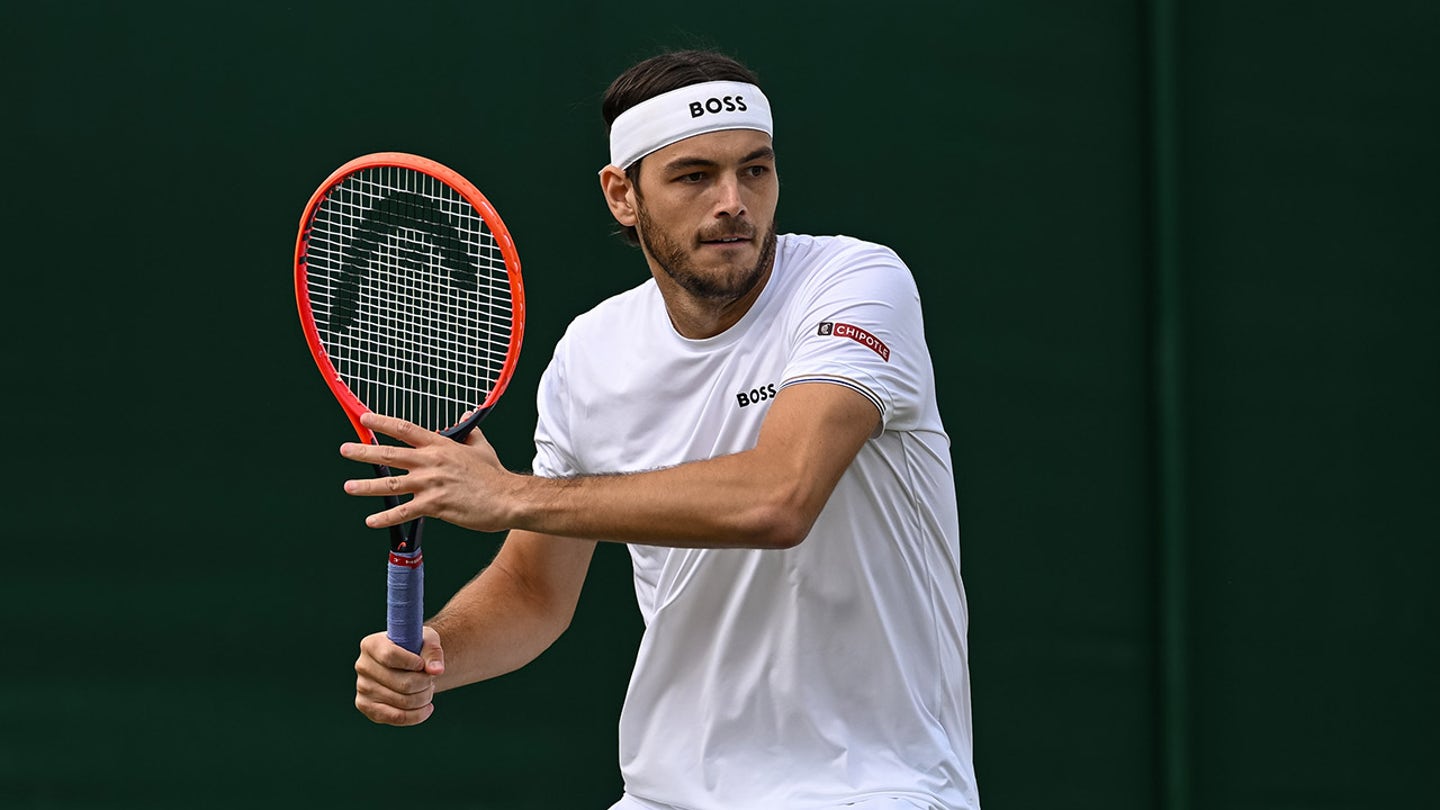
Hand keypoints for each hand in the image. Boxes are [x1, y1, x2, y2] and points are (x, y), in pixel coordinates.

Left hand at [339, 412, 516, 531]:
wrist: (507, 498)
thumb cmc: (494, 476)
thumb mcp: (481, 446)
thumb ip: (468, 432)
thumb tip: (464, 416)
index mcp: (441, 446)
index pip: (405, 430)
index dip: (383, 423)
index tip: (364, 419)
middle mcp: (431, 463)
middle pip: (390, 454)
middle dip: (364, 452)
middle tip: (345, 450)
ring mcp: (431, 484)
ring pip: (391, 484)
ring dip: (367, 486)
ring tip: (349, 486)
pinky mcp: (435, 506)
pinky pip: (404, 512)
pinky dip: (386, 517)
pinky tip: (371, 520)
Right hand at [354, 626, 444, 725]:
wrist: (407, 664)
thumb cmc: (416, 649)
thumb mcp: (427, 641)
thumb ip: (433, 652)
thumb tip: (436, 670)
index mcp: (371, 645)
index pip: (390, 656)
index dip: (412, 662)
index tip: (423, 665)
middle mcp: (363, 666)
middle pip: (402, 683)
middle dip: (424, 683)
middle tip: (431, 679)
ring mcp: (362, 688)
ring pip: (403, 702)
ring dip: (424, 698)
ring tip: (428, 689)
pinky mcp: (366, 707)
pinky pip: (396, 717)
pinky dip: (417, 715)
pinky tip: (427, 707)